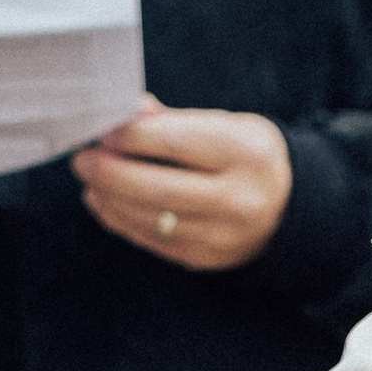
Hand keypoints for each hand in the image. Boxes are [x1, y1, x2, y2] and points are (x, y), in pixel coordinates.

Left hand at [73, 97, 292, 274]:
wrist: (289, 207)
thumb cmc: (246, 154)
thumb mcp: (225, 124)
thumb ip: (173, 121)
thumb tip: (126, 111)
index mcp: (245, 152)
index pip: (173, 141)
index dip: (129, 135)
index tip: (101, 129)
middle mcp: (237, 198)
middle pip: (155, 187)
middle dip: (108, 171)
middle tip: (82, 157)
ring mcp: (222, 236)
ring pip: (148, 218)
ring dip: (108, 197)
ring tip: (89, 178)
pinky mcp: (205, 260)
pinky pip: (152, 241)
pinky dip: (120, 220)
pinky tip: (103, 202)